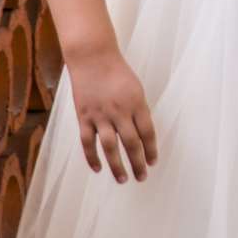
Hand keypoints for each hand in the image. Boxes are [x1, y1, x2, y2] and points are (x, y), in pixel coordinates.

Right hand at [65, 44, 157, 182]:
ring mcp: (100, 115)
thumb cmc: (117, 72)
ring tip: (123, 179)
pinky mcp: (84, 116)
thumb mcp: (136, 89)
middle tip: (142, 177)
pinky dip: (92, 157)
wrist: (93, 58)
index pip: (147, 133)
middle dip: (138, 163)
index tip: (152, 162)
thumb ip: (138, 111)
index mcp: (136, 103)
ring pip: (110, 147)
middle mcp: (120, 111)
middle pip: (132, 143)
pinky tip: (98, 168)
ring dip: (117, 166)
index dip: (151, 150)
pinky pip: (88, 142)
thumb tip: (142, 135)